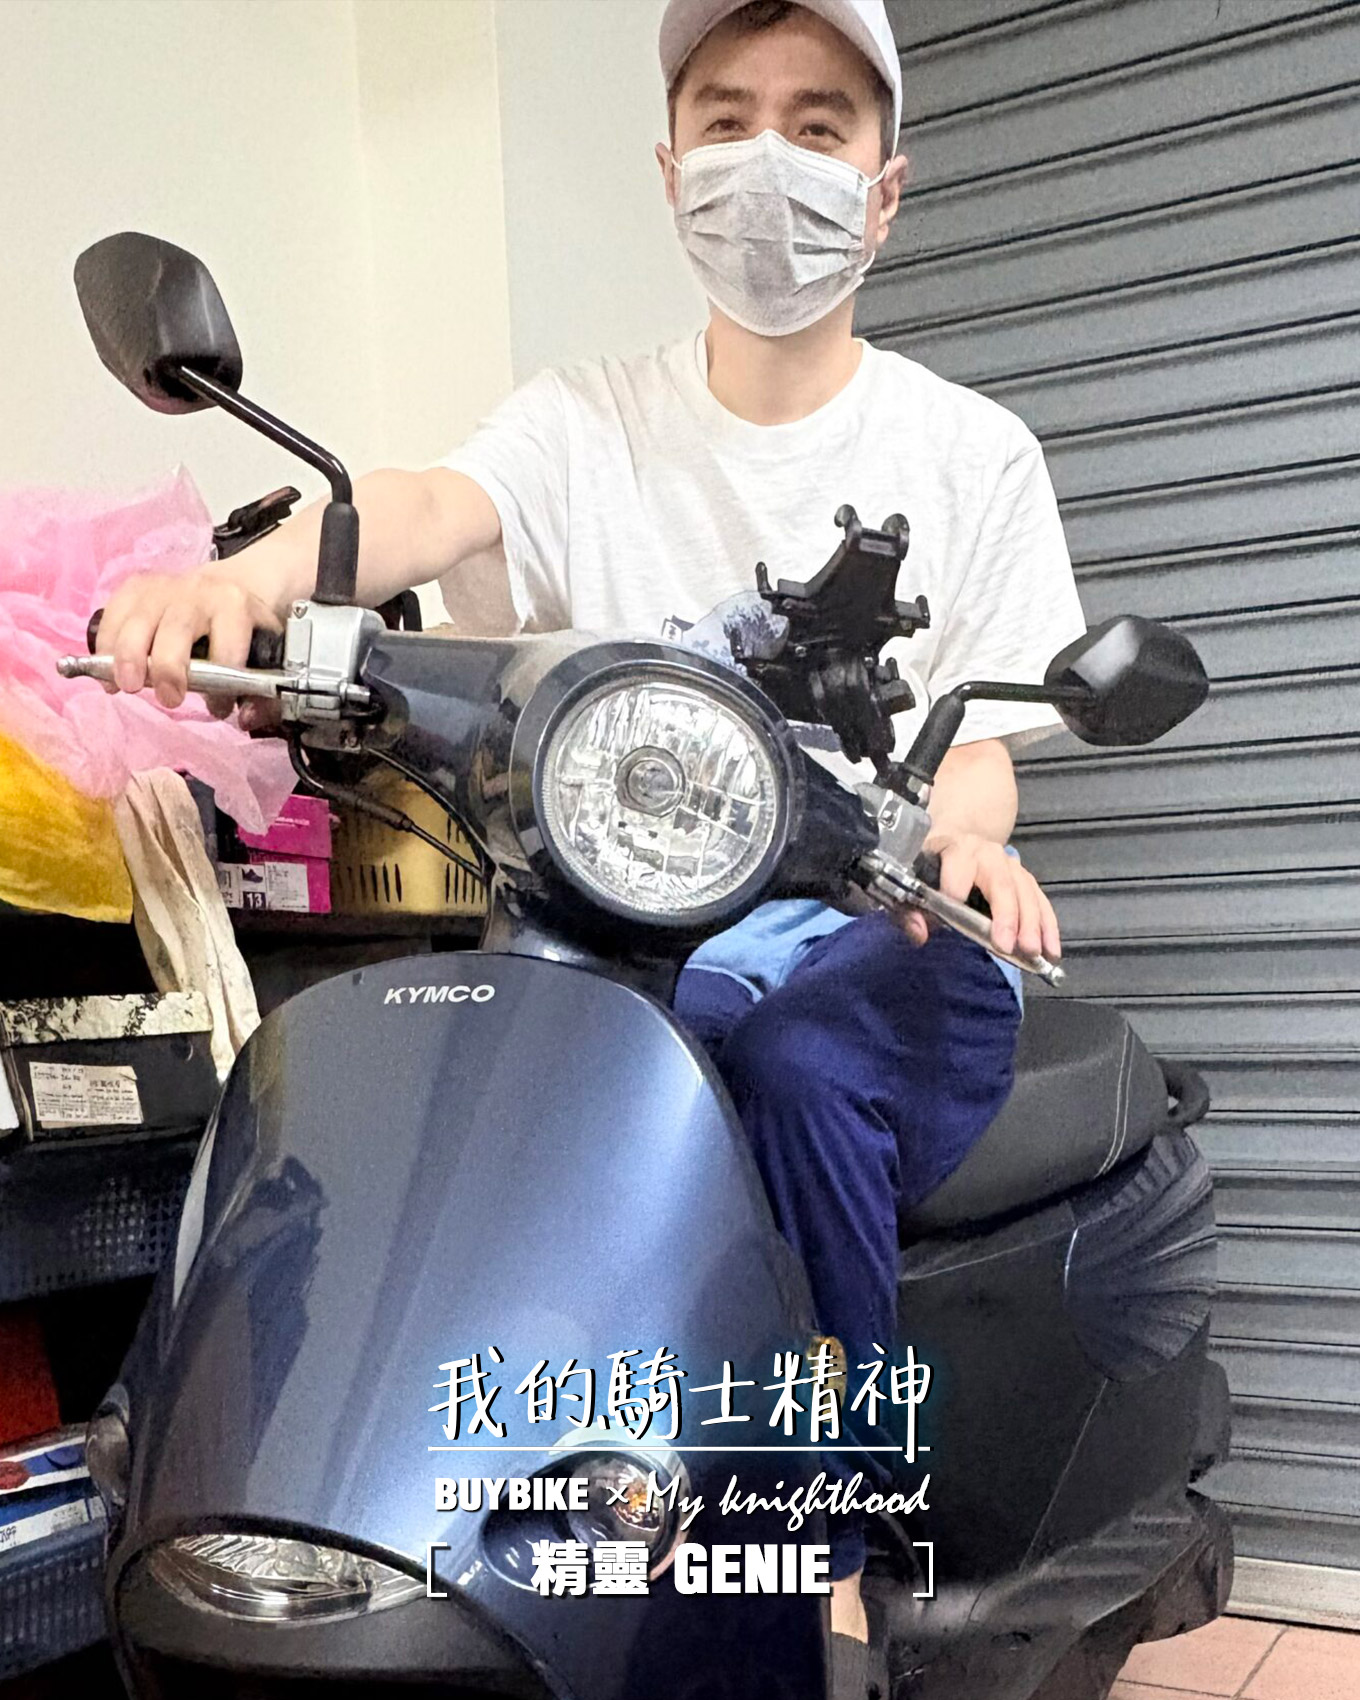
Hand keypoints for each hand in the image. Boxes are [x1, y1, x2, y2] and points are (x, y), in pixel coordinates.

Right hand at [96, 565, 282, 710]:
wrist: (226, 586)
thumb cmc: (242, 629)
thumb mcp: (265, 655)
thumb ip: (263, 694)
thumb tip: (246, 718)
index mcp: (234, 606)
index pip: (227, 647)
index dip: (222, 684)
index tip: (218, 708)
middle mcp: (197, 592)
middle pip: (175, 630)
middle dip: (167, 668)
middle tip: (168, 699)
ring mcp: (162, 587)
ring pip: (137, 622)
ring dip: (127, 658)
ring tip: (125, 686)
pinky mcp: (134, 588)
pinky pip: (112, 615)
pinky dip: (105, 647)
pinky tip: (107, 673)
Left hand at [904, 831, 1060, 961]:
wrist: (958, 837)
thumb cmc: (931, 866)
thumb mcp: (912, 882)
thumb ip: (909, 910)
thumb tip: (920, 934)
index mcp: (955, 849)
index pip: (958, 868)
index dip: (955, 891)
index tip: (954, 923)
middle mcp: (986, 853)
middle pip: (1000, 883)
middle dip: (1006, 916)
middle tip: (1008, 946)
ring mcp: (1010, 865)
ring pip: (1026, 892)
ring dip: (1032, 924)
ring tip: (1034, 953)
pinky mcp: (1025, 878)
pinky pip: (1040, 900)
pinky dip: (1048, 926)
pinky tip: (1052, 949)